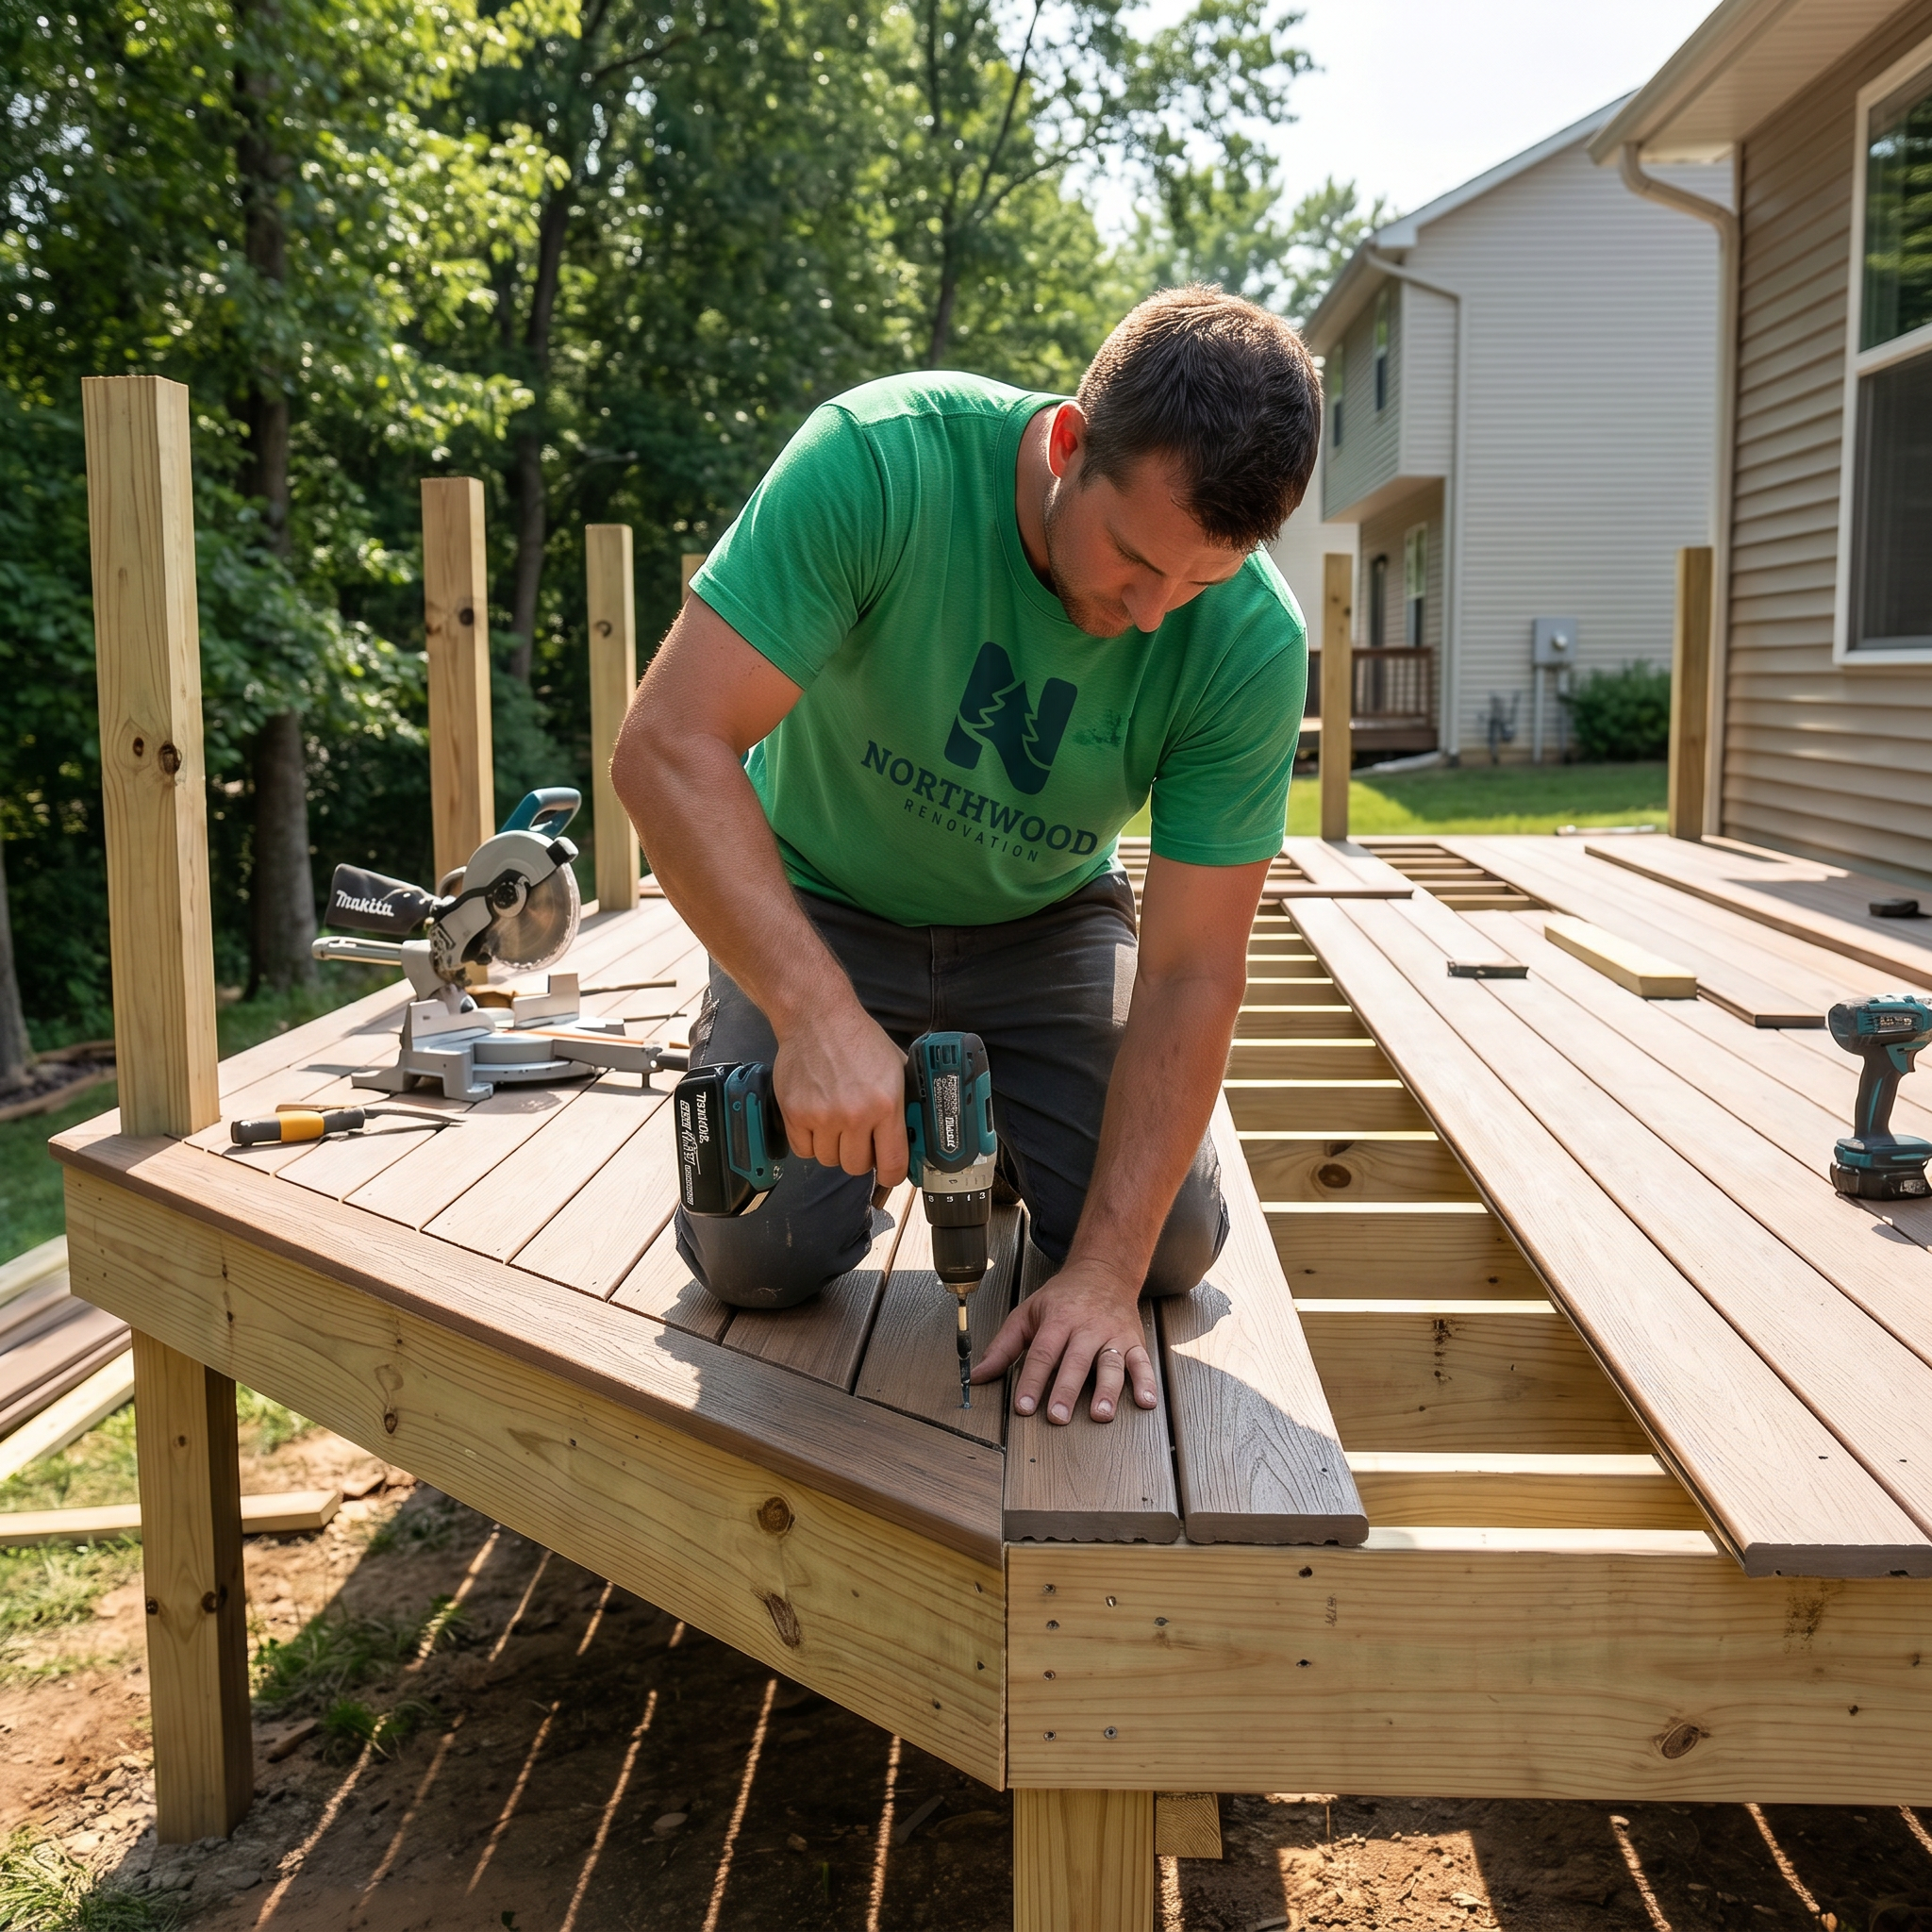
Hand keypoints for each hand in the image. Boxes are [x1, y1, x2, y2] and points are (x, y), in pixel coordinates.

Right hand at [771, 1000, 908, 1182]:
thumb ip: (907, 1101)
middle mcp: (854, 1114)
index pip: (893, 1164)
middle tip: (860, 1136)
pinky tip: (817, 1121)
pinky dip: (810, 1142)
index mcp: (885, 1105)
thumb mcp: (897, 1066)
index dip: (893, 1175)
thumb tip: (917, 1132)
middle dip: (861, 1155)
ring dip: (834, 1147)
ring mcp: (821, 1116)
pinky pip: (803, 1151)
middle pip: (857, 1166)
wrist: (817, 1017)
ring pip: (829, 1160)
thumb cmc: (859, 1039)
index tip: (890, 1171)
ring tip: (836, 1123)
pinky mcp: (795, 1113)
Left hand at [972, 1258, 1156, 1424]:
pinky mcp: (1134, 1340)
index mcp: (1058, 1319)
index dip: (1032, 1381)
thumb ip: (1003, 1347)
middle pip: (1076, 1361)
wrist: (1104, 1271)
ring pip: (1111, 1363)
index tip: (1023, 1406)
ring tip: (1101, 1414)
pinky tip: (1146, 1400)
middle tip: (1057, 1416)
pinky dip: (1146, 1381)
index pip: (1043, 1353)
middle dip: (1066, 1390)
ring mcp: (1113, 1334)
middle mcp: (1087, 1327)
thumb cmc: (1063, 1297)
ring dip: (1107, 1391)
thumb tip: (977, 1375)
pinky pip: (1142, 1361)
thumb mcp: (1028, 1313)